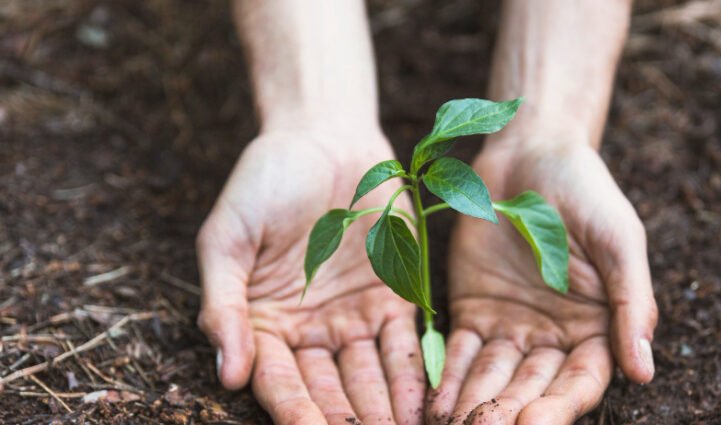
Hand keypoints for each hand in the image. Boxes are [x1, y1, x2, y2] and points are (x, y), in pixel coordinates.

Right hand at [196, 127, 424, 424]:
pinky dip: (417, 374)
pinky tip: (428, 403)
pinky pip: (408, 342)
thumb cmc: (263, 182)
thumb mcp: (226, 239)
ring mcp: (356, 316)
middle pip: (329, 389)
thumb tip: (228, 373)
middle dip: (347, 422)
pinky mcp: (396, 295)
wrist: (321, 135)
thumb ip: (223, 304)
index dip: (295, 412)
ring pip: (371, 375)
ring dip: (385, 409)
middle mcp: (312, 331)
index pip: (280, 382)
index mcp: (265, 324)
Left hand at [426, 135, 657, 424]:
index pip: (580, 381)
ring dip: (474, 404)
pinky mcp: (472, 310)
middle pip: (532, 389)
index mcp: (596, 328)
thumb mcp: (619, 241)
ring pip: (493, 379)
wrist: (532, 151)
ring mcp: (510, 326)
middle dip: (508, 414)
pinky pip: (460, 352)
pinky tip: (433, 403)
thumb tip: (645, 372)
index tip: (534, 423)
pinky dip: (447, 377)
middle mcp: (553, 337)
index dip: (558, 407)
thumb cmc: (587, 192)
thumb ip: (632, 304)